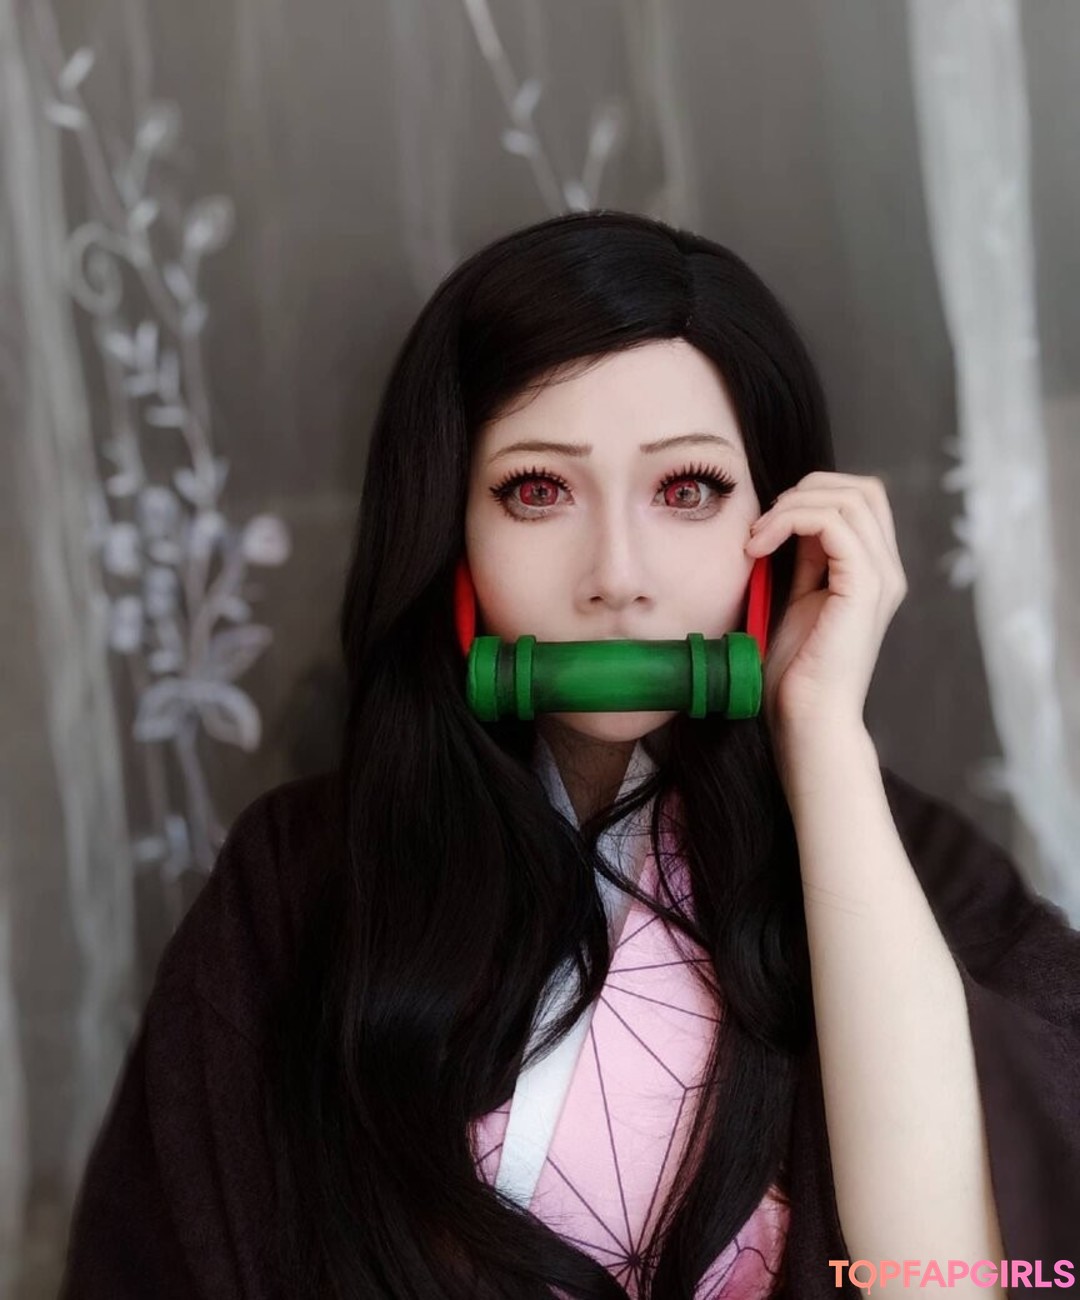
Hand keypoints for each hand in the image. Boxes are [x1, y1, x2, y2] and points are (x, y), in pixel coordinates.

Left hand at [743, 472, 907, 737]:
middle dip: (804, 491)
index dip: (813, 494)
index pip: (862, 498)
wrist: (807, 719)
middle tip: (762, 525)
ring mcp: (881, 578)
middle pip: (862, 489)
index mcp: (874, 572)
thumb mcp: (798, 599)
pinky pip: (833, 524)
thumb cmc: (797, 672)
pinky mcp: (863, 588)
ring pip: (848, 499)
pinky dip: (791, 522)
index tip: (768, 524)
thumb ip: (805, 561)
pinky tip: (760, 547)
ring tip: (756, 538)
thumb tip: (790, 520)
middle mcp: (887, 570)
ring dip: (791, 507)